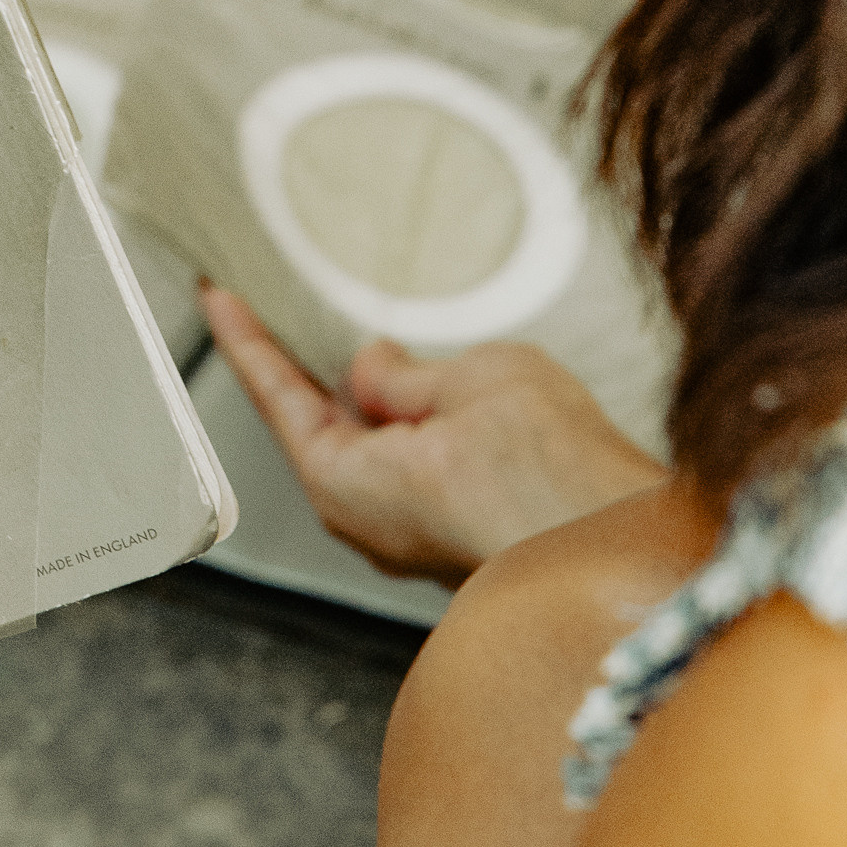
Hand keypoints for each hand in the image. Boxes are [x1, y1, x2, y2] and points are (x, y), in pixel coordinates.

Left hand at [200, 289, 663, 587]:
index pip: (277, 396)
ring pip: (374, 445)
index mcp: (343, 482)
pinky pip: (414, 463)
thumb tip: (376, 370)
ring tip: (371, 332)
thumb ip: (409, 375)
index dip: (248, 338)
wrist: (628, 551)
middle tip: (283, 298)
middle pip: (319, 423)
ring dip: (371, 392)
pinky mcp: (454, 534)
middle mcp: (365, 519)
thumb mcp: (473, 382)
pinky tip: (435, 389)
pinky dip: (412, 420)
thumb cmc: (548, 480)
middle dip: (306, 361)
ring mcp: (409, 533)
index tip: (219, 295)